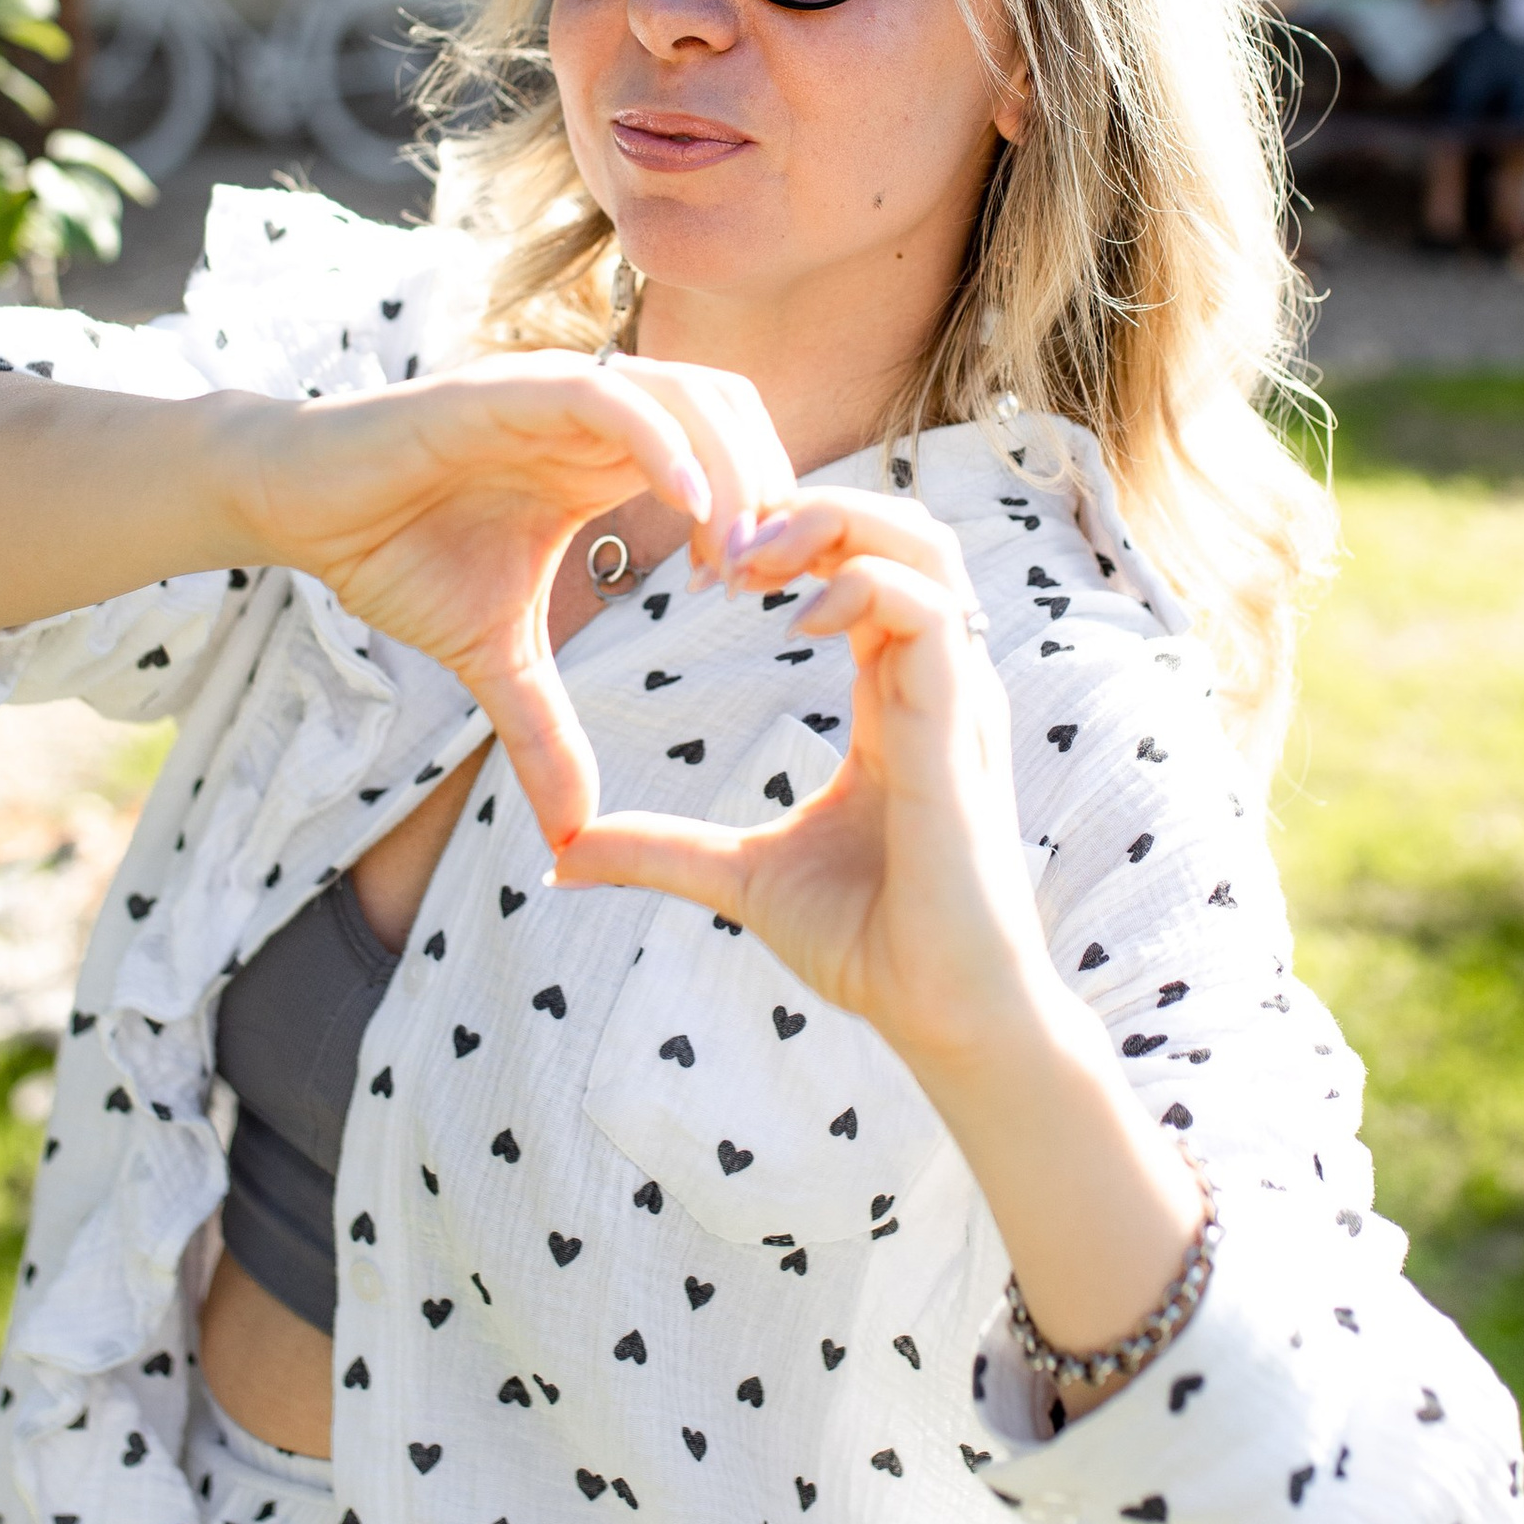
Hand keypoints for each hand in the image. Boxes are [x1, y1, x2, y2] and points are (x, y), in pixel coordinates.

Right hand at [228, 353, 793, 846]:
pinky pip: (611, 397)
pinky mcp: (509, 388)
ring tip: (734, 559)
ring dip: (733, 471)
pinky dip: (663, 444)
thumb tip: (571, 833)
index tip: (762, 601)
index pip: (729, 453)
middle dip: (772, 491)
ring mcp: (558, 393)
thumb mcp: (492, 655)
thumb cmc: (396, 553)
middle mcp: (597, 414)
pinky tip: (687, 514)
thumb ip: (543, 731)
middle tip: (765, 583)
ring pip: (689, 396)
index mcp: (608, 458)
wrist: (298, 507)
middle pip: (735, 412)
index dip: (766, 516)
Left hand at [551, 487, 1049, 1075]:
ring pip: (923, 544)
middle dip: (809, 507)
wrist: (941, 1016)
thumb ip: (658, 849)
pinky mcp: (962, 729)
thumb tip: (561, 856)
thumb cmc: (868, 943)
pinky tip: (795, 621)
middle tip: (723, 546)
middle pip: (899, 527)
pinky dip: (862, 588)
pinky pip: (930, 612)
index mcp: (897, 698)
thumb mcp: (739, 877)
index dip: (791, 544)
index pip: (865, 566)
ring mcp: (957, 697)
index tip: (709, 574)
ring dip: (834, 525)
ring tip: (753, 561)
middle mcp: (936, 681)